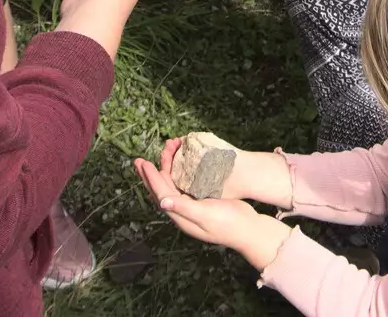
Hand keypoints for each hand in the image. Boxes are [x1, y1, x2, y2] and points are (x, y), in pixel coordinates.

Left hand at [134, 152, 292, 270]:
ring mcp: (192, 206)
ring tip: (160, 157)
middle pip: (161, 190)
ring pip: (172, 186)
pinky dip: (178, 173)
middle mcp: (183, 211)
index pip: (161, 193)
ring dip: (165, 171)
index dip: (151, 178)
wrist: (248, 229)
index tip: (143, 162)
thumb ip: (183, 207)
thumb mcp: (205, 214)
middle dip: (150, 175)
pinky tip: (179, 165)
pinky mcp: (201, 201)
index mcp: (180, 216)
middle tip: (139, 161)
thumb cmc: (228, 223)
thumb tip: (161, 201)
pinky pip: (184, 185)